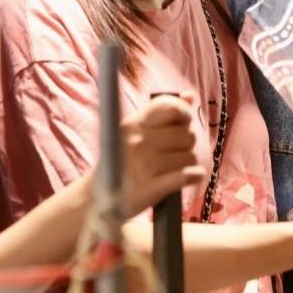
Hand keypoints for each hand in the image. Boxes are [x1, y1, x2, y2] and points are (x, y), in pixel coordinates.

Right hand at [120, 94, 205, 217]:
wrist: (98, 197)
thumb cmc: (122, 160)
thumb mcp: (135, 131)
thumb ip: (163, 112)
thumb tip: (189, 96)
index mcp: (134, 124)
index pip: (171, 107)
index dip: (184, 113)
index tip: (184, 122)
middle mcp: (138, 141)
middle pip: (186, 134)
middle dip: (186, 143)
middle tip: (175, 151)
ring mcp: (144, 165)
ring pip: (189, 156)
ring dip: (188, 162)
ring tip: (175, 166)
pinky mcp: (150, 188)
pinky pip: (186, 176)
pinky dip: (194, 176)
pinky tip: (193, 176)